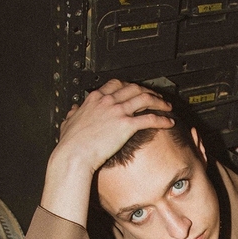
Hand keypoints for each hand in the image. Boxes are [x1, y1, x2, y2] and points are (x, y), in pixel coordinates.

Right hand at [40, 80, 173, 225]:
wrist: (74, 154)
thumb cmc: (70, 143)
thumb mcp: (68, 122)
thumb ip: (72, 114)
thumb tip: (73, 110)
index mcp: (94, 99)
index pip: (116, 84)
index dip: (129, 86)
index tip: (136, 90)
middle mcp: (107, 101)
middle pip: (134, 88)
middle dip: (148, 91)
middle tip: (156, 97)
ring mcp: (117, 111)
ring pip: (145, 99)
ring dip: (159, 102)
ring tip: (167, 106)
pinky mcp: (126, 125)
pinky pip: (149, 118)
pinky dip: (162, 119)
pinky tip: (169, 122)